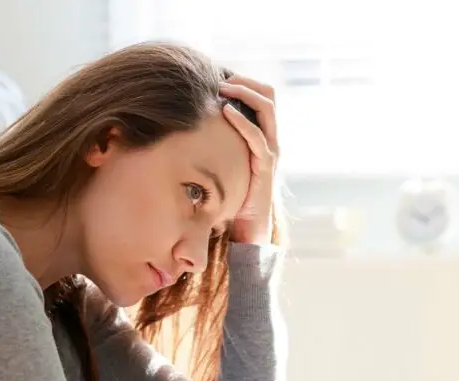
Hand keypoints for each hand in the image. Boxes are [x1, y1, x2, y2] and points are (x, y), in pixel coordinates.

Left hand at [219, 75, 278, 244]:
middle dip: (245, 81)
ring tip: (223, 88)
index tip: (220, 74)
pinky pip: (258, 137)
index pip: (263, 96)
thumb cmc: (232, 196)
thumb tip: (187, 126)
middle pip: (269, 95)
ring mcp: (271, 152)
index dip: (245, 81)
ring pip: (267, 109)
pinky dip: (243, 121)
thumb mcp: (224, 163)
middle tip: (221, 77)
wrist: (248, 228)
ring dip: (244, 93)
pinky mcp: (265, 167)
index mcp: (263, 135)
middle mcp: (271, 139)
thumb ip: (217, 145)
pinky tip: (226, 111)